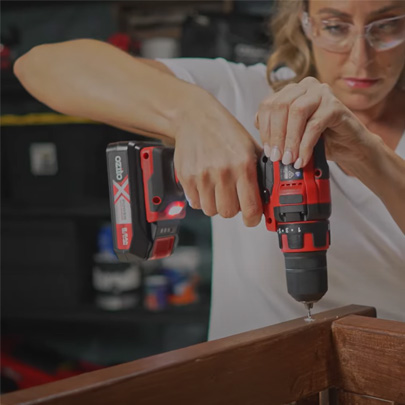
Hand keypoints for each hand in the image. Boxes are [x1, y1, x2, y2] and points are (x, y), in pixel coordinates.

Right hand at [173, 91, 262, 225]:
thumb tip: (268, 195)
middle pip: (229, 212)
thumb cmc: (223, 131)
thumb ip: (259, 171)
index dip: (253, 219)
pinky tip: (205, 185)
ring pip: (211, 210)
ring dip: (216, 204)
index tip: (252, 218)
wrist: (195, 117)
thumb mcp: (250, 146)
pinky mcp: (186, 178)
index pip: (251, 208)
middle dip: (233, 208)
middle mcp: (222, 172)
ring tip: (218, 189)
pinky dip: (201, 199)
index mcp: (243, 164)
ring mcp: (202, 176)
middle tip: (233, 197)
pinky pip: (196, 203)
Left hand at [255, 76, 375, 169]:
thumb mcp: (291, 136)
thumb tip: (262, 138)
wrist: (348, 147)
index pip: (268, 105)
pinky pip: (314, 125)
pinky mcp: (335, 105)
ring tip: (289, 160)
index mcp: (290, 92)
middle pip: (280, 106)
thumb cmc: (319, 140)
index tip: (267, 151)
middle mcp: (305, 87)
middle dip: (276, 135)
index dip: (265, 130)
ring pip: (296, 112)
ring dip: (290, 140)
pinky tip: (302, 159)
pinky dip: (305, 145)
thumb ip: (276, 131)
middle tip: (277, 157)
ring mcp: (321, 92)